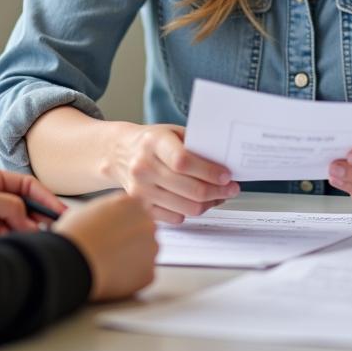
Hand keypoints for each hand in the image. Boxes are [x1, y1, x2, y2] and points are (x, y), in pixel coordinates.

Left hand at [0, 166, 65, 236]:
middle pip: (26, 205)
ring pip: (20, 223)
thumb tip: (27, 215)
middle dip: (39, 216)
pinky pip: (10, 237)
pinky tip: (18, 246)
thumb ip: (5, 203)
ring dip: (28, 231)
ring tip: (34, 240)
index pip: (27, 186)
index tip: (60, 209)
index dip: (45, 197)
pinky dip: (17, 241)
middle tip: (53, 228)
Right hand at [55, 193, 157, 300]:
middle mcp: (147, 223)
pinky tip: (113, 277)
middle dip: (133, 238)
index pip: (140, 207)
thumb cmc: (75, 235)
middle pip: (145, 230)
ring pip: (146, 253)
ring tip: (110, 264)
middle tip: (112, 249)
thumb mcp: (91, 208)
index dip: (127, 219)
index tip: (118, 229)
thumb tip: (109, 217)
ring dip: (134, 258)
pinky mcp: (149, 273)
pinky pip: (143, 274)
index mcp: (133, 203)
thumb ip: (110, 210)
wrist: (72, 261)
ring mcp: (151, 248)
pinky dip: (132, 278)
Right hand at [110, 123, 238, 223]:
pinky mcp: (141, 207)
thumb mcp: (172, 132)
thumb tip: (224, 165)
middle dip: (218, 191)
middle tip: (232, 188)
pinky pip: (175, 218)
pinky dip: (191, 211)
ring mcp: (140, 190)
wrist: (120, 153)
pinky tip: (198, 201)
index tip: (227, 176)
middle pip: (189, 189)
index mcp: (153, 142)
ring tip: (219, 195)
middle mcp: (143, 167)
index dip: (208, 171)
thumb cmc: (152, 142)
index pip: (183, 161)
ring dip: (209, 203)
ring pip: (186, 207)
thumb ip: (195, 145)